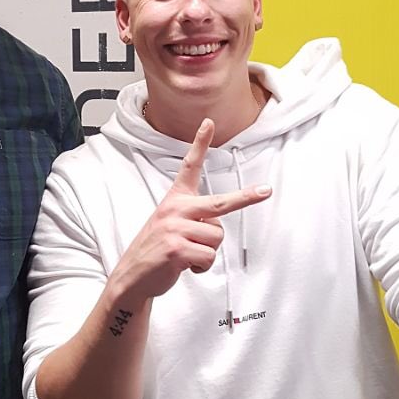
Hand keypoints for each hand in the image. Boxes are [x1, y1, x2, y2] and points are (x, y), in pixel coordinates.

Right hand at [112, 118, 271, 304]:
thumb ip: (193, 218)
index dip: (199, 143)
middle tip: (265, 190)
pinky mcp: (176, 249)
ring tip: (189, 254)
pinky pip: (208, 256)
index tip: (208, 123)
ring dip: (208, 251)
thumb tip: (214, 226)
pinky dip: (202, 266)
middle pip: (219, 203)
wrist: (133, 275)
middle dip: (246, 197)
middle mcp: (175, 210)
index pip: (189, 167)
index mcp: (174, 200)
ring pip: (217, 237)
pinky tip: (186, 265)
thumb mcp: (169, 225)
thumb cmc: (156, 249)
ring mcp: (175, 228)